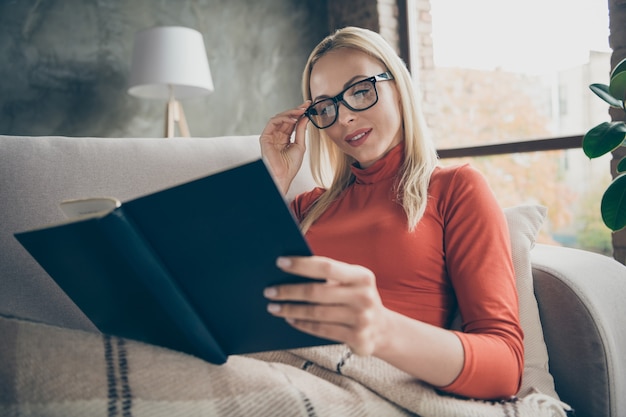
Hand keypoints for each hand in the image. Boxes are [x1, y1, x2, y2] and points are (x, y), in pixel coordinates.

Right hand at [259, 102, 309, 194]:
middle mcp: (277, 135)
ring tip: (301, 111)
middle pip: (286, 118)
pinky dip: (283, 118)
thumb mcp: (300, 145)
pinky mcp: (265, 137)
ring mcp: (270, 136)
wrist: (283, 176)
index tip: (308, 106)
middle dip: (296, 110)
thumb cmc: (290, 166)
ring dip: (290, 113)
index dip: (300, 113)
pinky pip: (272, 122)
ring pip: (279, 118)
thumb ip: (301, 130)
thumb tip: (305, 117)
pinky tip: (293, 119)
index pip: (292, 122)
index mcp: (285, 138)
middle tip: (306, 105)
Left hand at [264, 256, 388, 356]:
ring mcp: (362, 319)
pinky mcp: (357, 338)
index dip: (302, 265)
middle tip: (269, 291)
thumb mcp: (352, 282)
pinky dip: (302, 324)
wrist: (383, 329)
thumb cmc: (356, 297)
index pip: (327, 266)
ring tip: (273, 307)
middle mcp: (364, 296)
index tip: (280, 263)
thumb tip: (289, 270)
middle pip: (317, 292)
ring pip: (316, 313)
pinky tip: (289, 319)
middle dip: (289, 291)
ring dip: (291, 310)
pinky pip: (322, 330)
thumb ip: (329, 275)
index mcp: (362, 276)